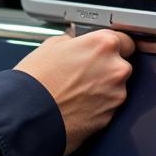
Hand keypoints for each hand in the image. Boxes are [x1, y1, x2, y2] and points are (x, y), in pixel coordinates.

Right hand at [15, 29, 135, 154]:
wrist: (30, 114)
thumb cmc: (37, 80)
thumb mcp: (52, 45)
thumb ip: (75, 41)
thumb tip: (78, 44)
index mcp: (103, 45)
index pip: (124, 39)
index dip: (114, 44)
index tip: (105, 48)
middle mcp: (115, 68)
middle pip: (122, 63)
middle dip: (106, 66)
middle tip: (83, 69)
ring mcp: (116, 94)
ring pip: (116, 85)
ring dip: (102, 86)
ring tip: (76, 87)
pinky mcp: (111, 115)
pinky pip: (109, 104)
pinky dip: (98, 103)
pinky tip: (78, 101)